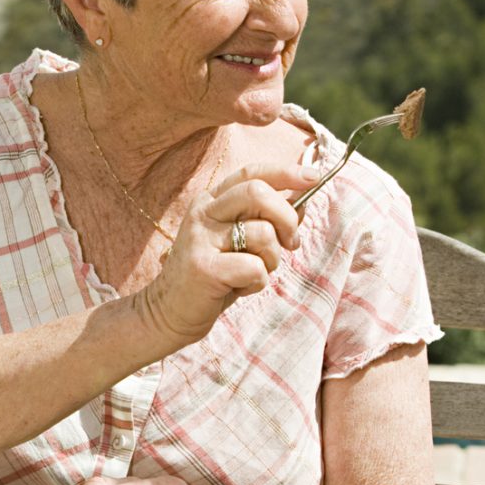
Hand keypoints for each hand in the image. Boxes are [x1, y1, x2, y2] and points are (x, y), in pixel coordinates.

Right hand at [134, 163, 316, 348]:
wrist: (170, 312)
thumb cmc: (214, 275)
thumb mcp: (240, 241)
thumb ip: (267, 218)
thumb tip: (305, 198)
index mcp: (211, 201)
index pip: (251, 173)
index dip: (285, 172)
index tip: (314, 177)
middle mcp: (203, 213)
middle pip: (258, 192)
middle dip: (287, 217)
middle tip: (292, 242)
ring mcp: (200, 239)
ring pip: (263, 233)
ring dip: (272, 259)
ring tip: (254, 273)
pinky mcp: (204, 267)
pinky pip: (255, 267)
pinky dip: (258, 282)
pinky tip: (239, 288)